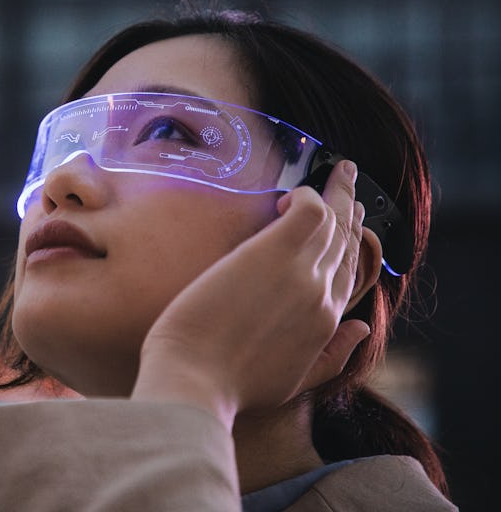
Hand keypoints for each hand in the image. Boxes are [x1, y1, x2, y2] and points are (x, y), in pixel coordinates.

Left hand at [131, 160, 370, 427]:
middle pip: (346, 241)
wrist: (193, 382)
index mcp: (325, 324)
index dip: (352, 244)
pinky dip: (310, 194)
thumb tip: (363, 328)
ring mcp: (302, 273)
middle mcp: (322, 295)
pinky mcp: (273, 252)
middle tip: (348, 181)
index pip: (350, 272)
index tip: (348, 222)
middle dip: (351, 207)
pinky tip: (292, 193)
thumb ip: (333, 358)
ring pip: (334, 220)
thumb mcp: (292, 383)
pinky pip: (310, 210)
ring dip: (339, 190)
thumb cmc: (228, 386)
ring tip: (339, 170)